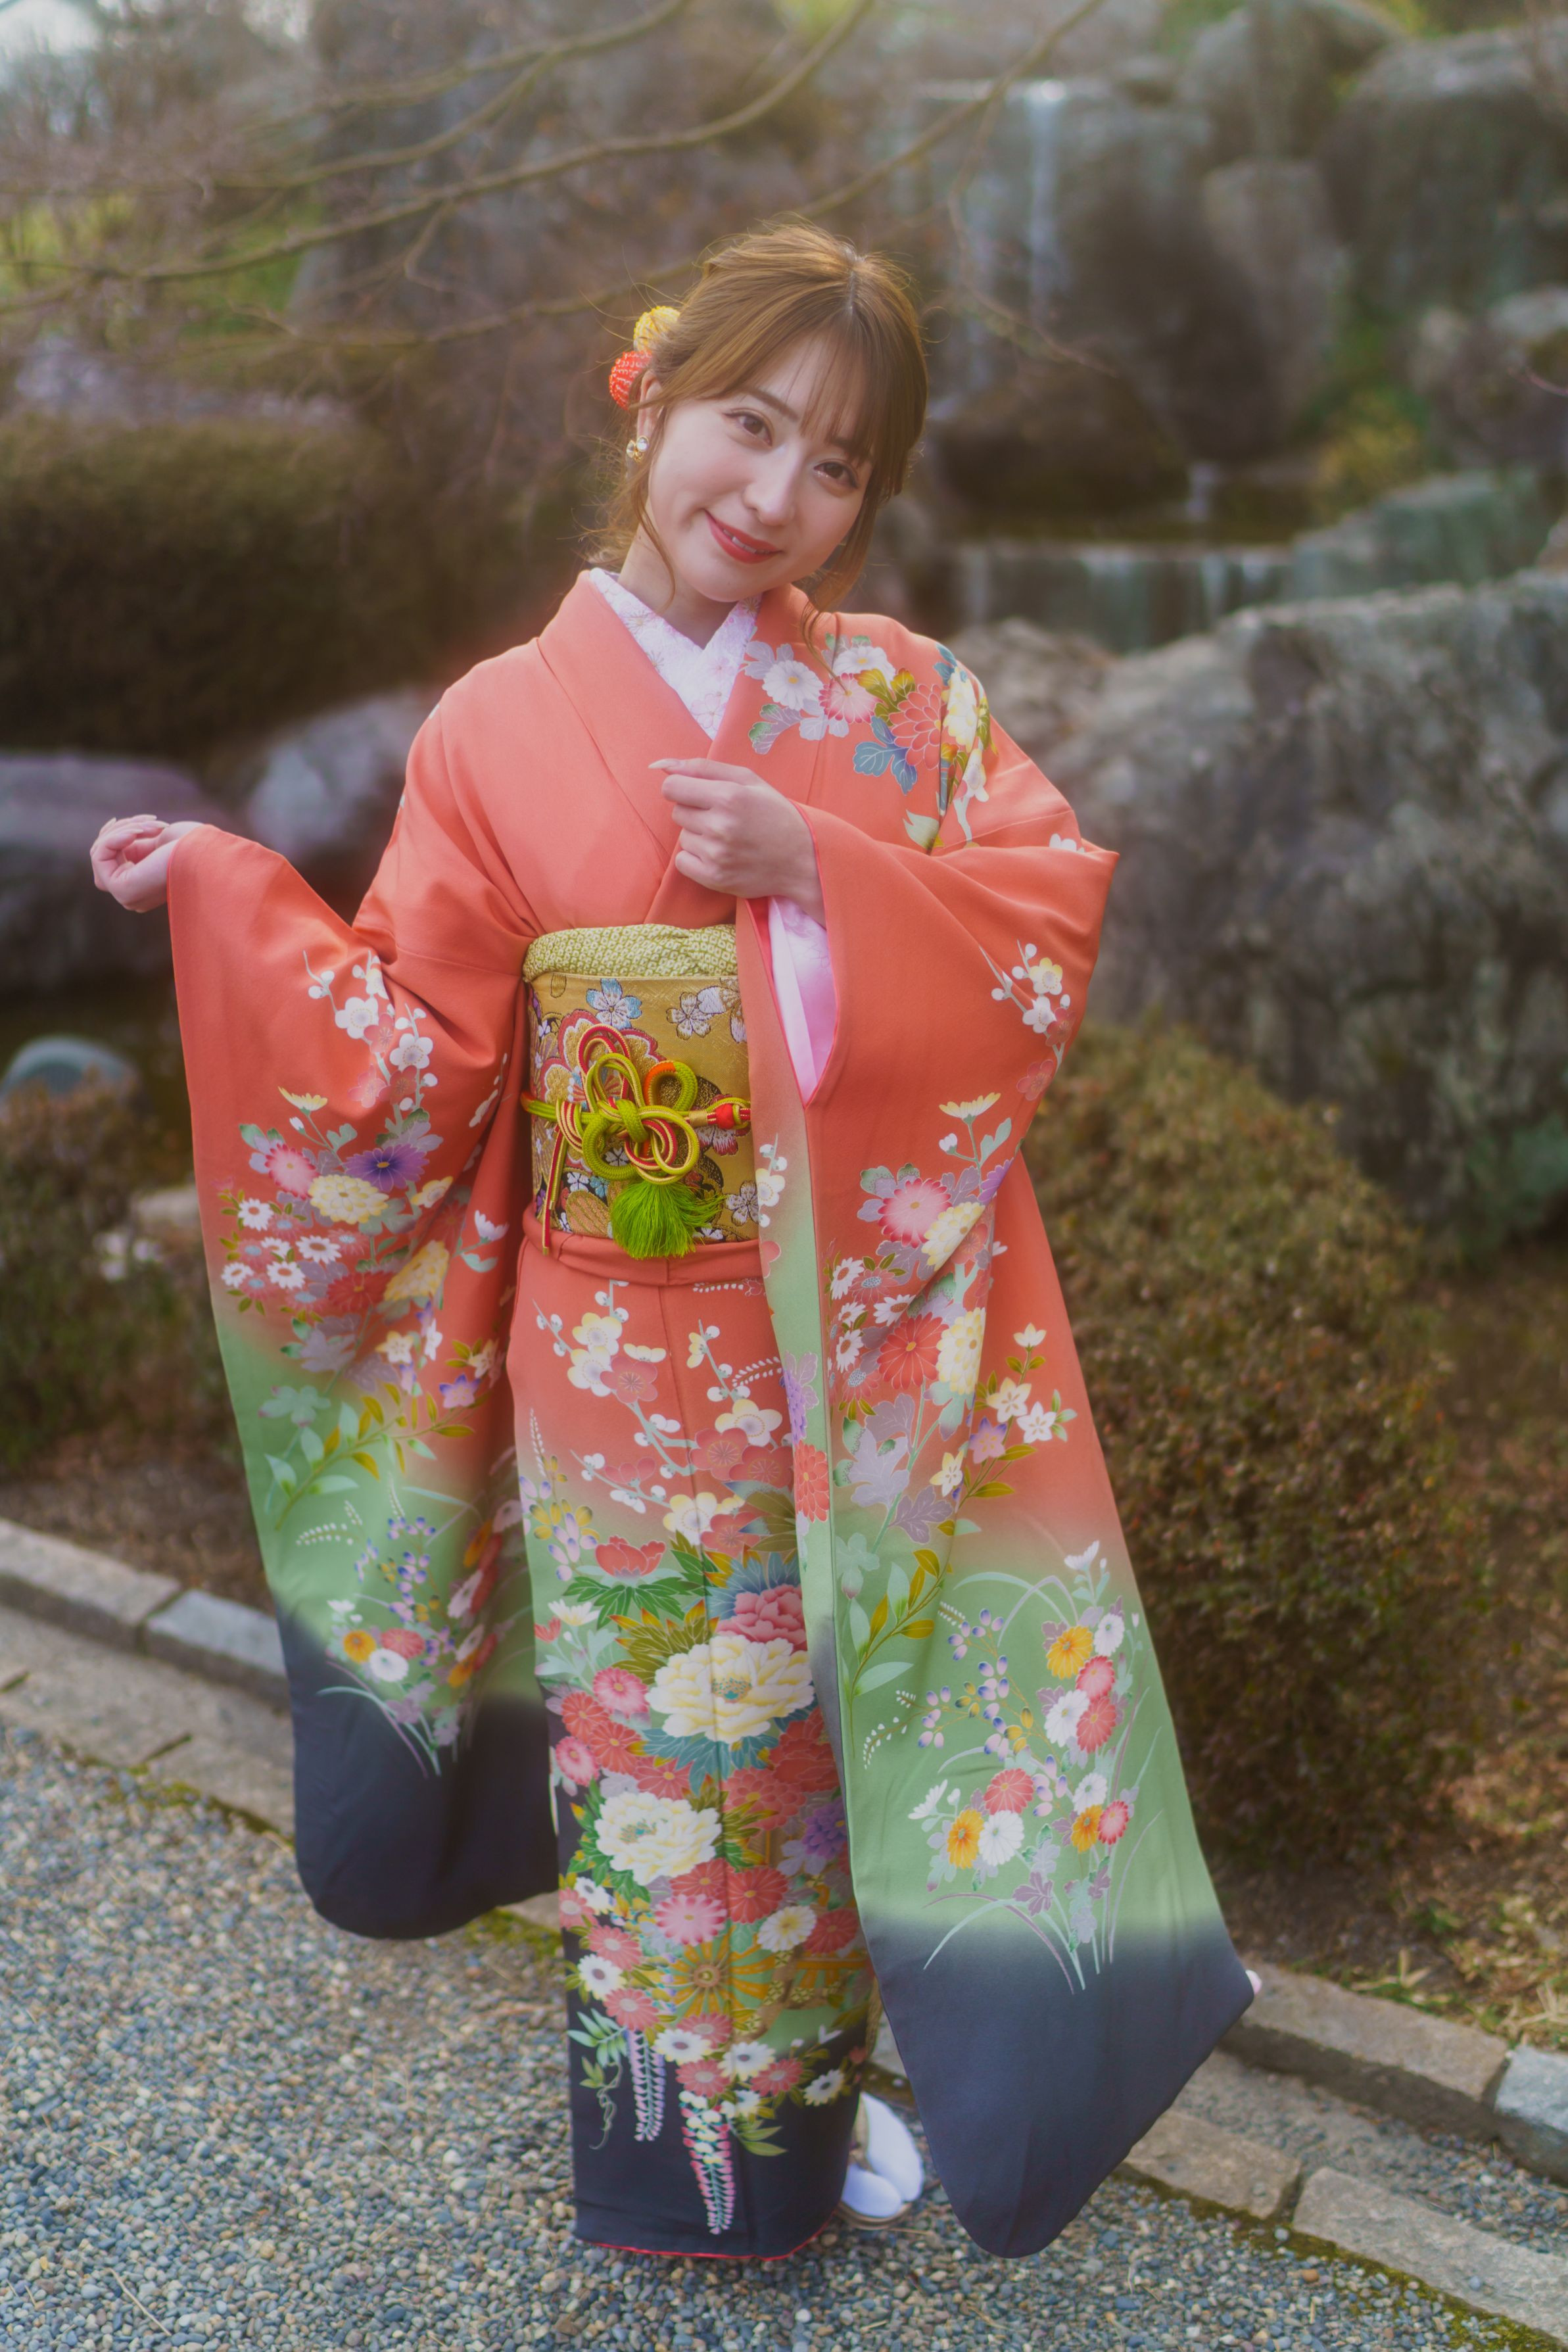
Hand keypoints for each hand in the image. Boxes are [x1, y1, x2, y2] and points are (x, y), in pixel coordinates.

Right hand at [90, 816, 204, 911]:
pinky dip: (114, 837)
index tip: (132, 824)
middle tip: (152, 823)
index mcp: (142, 887)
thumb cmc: (195, 846)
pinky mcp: (122, 890)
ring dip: (123, 830)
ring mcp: (126, 896)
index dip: (113, 838)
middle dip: (120, 831)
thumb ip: (133, 845)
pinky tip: (137, 832)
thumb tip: (110, 834)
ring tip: (153, 826)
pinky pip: (99, 857)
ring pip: (99, 853)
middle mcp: (133, 896)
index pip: (108, 862)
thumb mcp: (156, 842)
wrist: (210, 854)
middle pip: (101, 856)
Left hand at [653, 758, 824, 923]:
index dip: (682, 788)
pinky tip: (720, 855)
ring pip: (683, 836)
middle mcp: (720, 826)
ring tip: (727, 838)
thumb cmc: (774, 813)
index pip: (672, 787)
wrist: (802, 858)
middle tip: (724, 818)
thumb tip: (658, 765)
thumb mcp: (747, 780)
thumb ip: (702, 768)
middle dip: (695, 811)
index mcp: (729, 796)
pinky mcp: (714, 878)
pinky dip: (696, 858)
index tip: (699, 794)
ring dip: (699, 835)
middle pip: (677, 812)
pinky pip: (683, 861)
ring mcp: (716, 855)